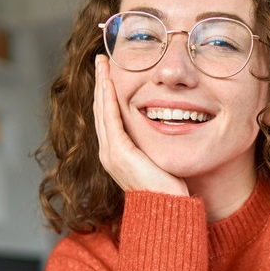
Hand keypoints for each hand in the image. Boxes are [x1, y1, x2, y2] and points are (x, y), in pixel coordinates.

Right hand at [93, 55, 188, 196]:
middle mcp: (108, 153)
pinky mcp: (118, 153)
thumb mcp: (159, 159)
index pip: (107, 116)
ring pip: (102, 110)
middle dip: (101, 82)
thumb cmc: (168, 190)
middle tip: (101, 60)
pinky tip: (109, 81)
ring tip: (102, 63)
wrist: (167, 210)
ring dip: (102, 84)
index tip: (109, 72)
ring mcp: (111, 153)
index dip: (107, 92)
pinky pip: (111, 119)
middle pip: (100, 109)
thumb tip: (169, 126)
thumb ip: (154, 144)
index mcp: (116, 154)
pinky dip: (108, 99)